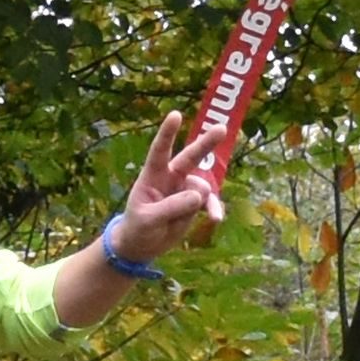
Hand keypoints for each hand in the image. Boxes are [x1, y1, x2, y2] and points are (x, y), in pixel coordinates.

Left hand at [105, 111, 236, 265]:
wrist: (142, 245)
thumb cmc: (137, 228)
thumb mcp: (148, 220)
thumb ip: (171, 207)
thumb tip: (199, 194)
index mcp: (153, 175)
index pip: (160, 151)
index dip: (168, 133)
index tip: (175, 115)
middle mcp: (171, 177)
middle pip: (191, 157)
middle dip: (206, 143)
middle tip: (222, 128)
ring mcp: (184, 190)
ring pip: (203, 187)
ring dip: (205, 201)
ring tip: (209, 216)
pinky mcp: (194, 204)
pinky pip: (209, 202)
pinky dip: (214, 209)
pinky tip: (216, 219)